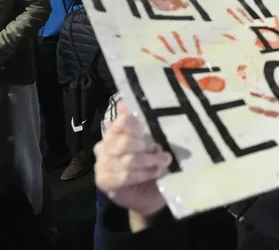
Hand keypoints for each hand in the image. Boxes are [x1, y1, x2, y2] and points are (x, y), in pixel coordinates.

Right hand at [94, 102, 171, 219]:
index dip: (135, 127)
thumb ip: (141, 123)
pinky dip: (144, 174)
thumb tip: (123, 102)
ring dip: (149, 161)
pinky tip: (156, 172)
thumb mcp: (151, 140)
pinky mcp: (103, 181)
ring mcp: (101, 164)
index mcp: (115, 131)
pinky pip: (125, 176)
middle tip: (159, 151)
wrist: (150, 191)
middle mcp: (104, 145)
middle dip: (145, 148)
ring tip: (163, 162)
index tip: (146, 133)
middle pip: (124, 143)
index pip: (120, 122)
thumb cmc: (150, 162)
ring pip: (128, 160)